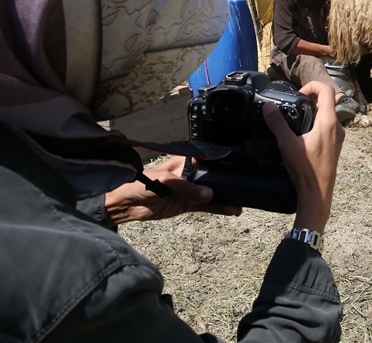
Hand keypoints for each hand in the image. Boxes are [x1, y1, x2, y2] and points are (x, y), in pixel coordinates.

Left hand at [104, 156, 241, 224]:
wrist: (126, 204)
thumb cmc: (141, 184)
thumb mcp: (165, 182)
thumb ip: (188, 188)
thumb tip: (209, 194)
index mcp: (185, 161)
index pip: (208, 160)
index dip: (223, 163)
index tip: (239, 168)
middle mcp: (190, 174)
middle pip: (213, 178)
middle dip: (228, 182)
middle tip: (245, 187)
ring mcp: (189, 190)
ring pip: (212, 193)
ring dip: (226, 198)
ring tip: (242, 203)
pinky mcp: (187, 204)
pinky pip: (207, 206)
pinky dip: (218, 208)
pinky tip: (231, 210)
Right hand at [262, 82, 344, 233]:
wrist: (317, 194)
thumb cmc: (305, 170)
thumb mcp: (287, 144)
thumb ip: (277, 123)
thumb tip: (267, 106)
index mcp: (328, 122)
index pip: (327, 90)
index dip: (312, 86)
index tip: (298, 94)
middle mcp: (337, 127)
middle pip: (327, 101)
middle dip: (310, 99)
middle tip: (294, 105)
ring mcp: (337, 137)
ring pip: (327, 114)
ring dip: (312, 111)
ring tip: (295, 119)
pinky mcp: (334, 146)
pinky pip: (327, 126)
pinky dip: (315, 123)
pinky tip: (301, 135)